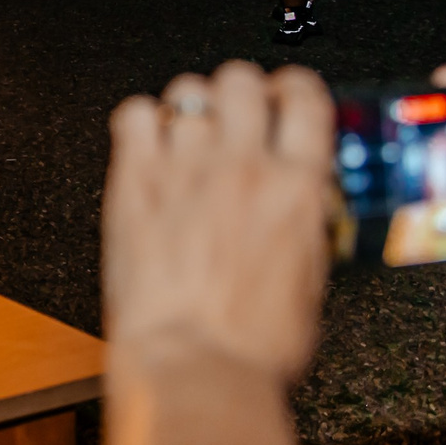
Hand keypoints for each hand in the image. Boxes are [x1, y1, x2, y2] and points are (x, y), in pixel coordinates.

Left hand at [104, 61, 337, 385]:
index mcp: (296, 187)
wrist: (195, 363)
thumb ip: (304, 224)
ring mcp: (185, 168)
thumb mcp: (311, 279)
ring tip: (190, 131)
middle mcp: (242, 166)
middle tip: (235, 110)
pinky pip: (134, 115)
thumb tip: (301, 204)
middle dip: (240, 89)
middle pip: (240, 80)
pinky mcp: (135, 182)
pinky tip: (148, 141)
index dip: (294, 87)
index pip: (304, 99)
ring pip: (188, 92)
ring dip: (192, 107)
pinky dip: (142, 119)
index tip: (286, 93)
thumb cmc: (253, 344)